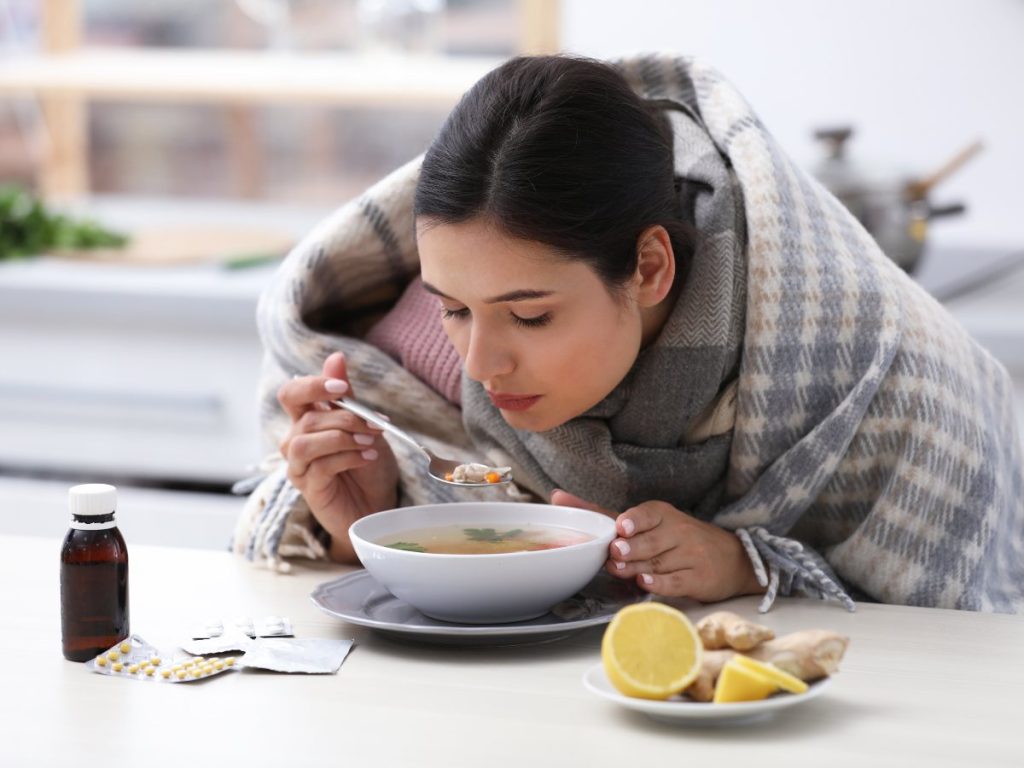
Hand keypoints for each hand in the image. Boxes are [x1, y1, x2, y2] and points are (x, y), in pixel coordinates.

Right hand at [278, 352, 398, 562]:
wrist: (378, 504)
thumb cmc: (369, 465)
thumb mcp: (365, 426)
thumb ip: (347, 397)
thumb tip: (335, 357)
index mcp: (308, 419)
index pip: (292, 393)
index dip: (312, 385)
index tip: (343, 389)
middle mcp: (297, 440)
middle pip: (301, 415)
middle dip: (341, 415)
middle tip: (373, 423)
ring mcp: (299, 465)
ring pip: (304, 441)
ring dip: (342, 437)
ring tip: (369, 443)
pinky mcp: (308, 487)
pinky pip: (320, 466)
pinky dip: (347, 457)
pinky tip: (367, 457)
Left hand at [550, 490, 763, 602]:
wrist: (734, 558)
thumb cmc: (680, 538)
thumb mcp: (649, 521)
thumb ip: (604, 513)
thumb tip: (558, 497)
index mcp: (662, 514)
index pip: (646, 513)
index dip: (634, 520)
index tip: (622, 526)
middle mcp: (677, 532)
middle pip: (648, 541)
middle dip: (630, 548)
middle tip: (614, 552)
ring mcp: (689, 556)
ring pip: (658, 562)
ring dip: (636, 567)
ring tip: (621, 568)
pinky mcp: (698, 578)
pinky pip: (675, 581)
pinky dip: (660, 583)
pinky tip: (646, 582)